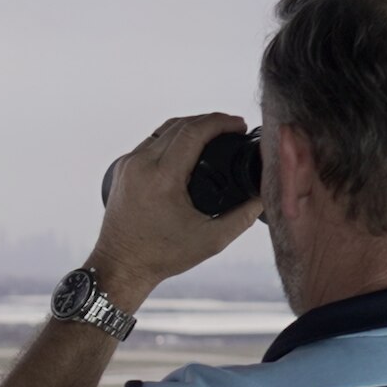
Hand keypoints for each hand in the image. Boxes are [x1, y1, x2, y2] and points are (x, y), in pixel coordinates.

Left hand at [89, 112, 261, 301]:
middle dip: (209, 121)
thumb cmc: (162, 256)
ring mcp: (128, 164)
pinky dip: (172, 138)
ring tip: (214, 135)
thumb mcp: (211, 240)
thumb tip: (264, 196)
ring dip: (190, 126)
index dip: (220, 122)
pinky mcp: (122, 168)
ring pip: (164, 129)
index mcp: (162, 178)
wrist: (122, 265)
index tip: (239, 124)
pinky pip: (150, 142)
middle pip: (180, 124)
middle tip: (232, 128)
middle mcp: (141, 165)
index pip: (193, 132)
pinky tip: (188, 147)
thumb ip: (243, 217)